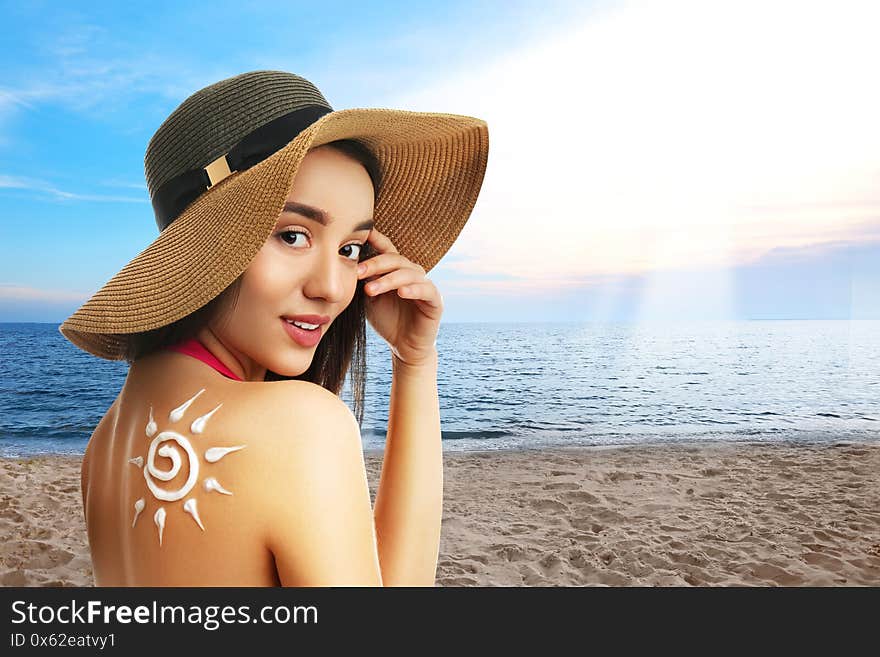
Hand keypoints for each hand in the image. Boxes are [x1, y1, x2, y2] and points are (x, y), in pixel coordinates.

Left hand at [357, 227, 442, 366]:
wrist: (403, 348)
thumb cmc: (387, 321)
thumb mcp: (371, 299)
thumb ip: (366, 280)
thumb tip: (349, 262)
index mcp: (397, 271)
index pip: (387, 250)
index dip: (376, 239)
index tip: (361, 233)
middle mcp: (413, 274)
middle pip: (396, 259)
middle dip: (375, 264)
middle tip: (357, 272)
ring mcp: (425, 285)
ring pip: (408, 274)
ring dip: (388, 280)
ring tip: (370, 290)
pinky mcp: (435, 301)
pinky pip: (425, 290)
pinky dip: (413, 290)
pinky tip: (401, 293)